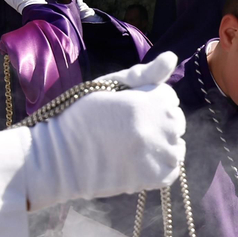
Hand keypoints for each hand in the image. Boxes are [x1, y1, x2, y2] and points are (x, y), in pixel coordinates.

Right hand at [23, 52, 184, 207]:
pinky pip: (172, 169)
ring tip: (134, 146)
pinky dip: (162, 166)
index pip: (169, 96)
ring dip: (161, 145)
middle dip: (158, 121)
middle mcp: (156, 128)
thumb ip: (144, 74)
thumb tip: (172, 58)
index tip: (129, 108)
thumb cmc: (81, 116)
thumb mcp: (110, 86)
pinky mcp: (153, 178)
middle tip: (129, 128)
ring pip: (177, 146)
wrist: (61, 157)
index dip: (149, 100)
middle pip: (176, 120)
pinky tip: (141, 161)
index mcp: (147, 102)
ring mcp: (156, 155)